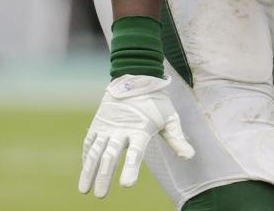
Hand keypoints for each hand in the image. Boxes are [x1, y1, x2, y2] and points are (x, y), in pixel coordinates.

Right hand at [78, 74, 194, 198]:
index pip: (135, 153)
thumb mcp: (170, 117)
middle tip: (101, 196)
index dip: (131, 169)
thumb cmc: (156, 101)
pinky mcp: (99, 122)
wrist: (136, 76)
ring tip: (84, 189)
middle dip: (104, 177)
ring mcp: (108, 126)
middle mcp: (121, 129)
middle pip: (110, 156)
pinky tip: (86, 168)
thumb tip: (190, 156)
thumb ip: (177, 138)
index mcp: (140, 130)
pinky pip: (90, 141)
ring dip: (88, 171)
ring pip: (95, 151)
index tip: (126, 185)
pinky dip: (87, 155)